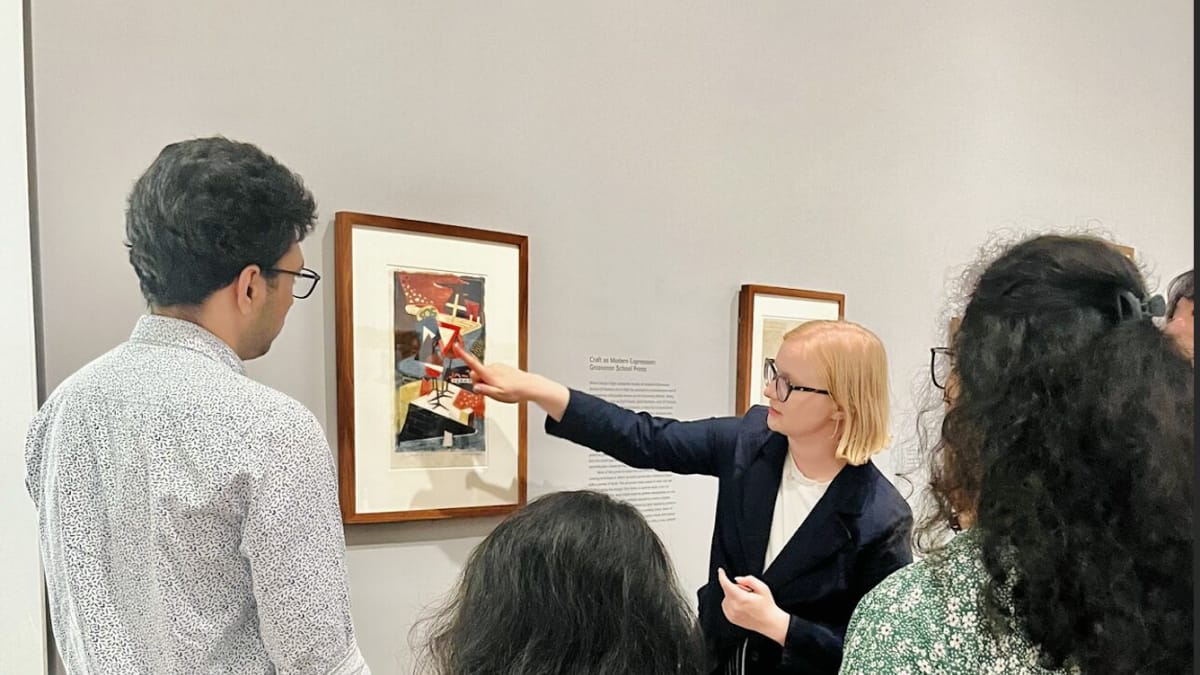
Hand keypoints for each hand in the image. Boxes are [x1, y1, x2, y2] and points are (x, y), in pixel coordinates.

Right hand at [452, 344, 569, 419]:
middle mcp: (493, 367)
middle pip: (476, 373)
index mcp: (489, 374)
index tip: (456, 347)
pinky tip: (502, 385)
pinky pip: (491, 373)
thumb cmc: (515, 391)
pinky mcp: (502, 367)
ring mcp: (498, 367)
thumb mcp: (498, 395)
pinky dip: (493, 379)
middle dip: (479, 382)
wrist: (529, 386)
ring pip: (484, 374)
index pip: (472, 363)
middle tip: (489, 390)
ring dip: (487, 381)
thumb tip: (475, 387)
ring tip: (499, 389)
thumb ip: (484, 391)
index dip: (463, 355)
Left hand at [717, 568, 789, 645]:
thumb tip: (737, 579)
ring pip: (726, 597)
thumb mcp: (762, 588)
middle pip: (727, 590)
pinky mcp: (731, 618)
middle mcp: (734, 607)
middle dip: (736, 588)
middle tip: (749, 593)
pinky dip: (731, 603)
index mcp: (741, 599)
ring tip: (746, 601)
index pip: (726, 584)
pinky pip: (726, 606)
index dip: (722, 576)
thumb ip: (749, 580)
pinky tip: (742, 606)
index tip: (721, 571)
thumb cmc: (767, 606)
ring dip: (733, 595)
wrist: (770, 622)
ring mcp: (731, 614)